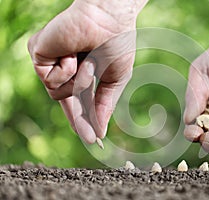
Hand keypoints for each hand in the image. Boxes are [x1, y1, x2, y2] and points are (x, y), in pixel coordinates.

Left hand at [28, 0, 147, 143]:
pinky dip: (67, 71)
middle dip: (77, 119)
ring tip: (88, 62)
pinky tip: (73, 55)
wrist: (110, 21)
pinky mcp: (37, 54)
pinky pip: (50, 81)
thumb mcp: (115, 80)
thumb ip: (104, 105)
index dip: (84, 117)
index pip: (78, 99)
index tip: (91, 137)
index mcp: (81, 72)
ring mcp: (51, 62)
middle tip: (90, 139)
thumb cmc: (117, 45)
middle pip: (65, 102)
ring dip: (79, 82)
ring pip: (58, 94)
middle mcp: (64, 68)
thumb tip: (100, 132)